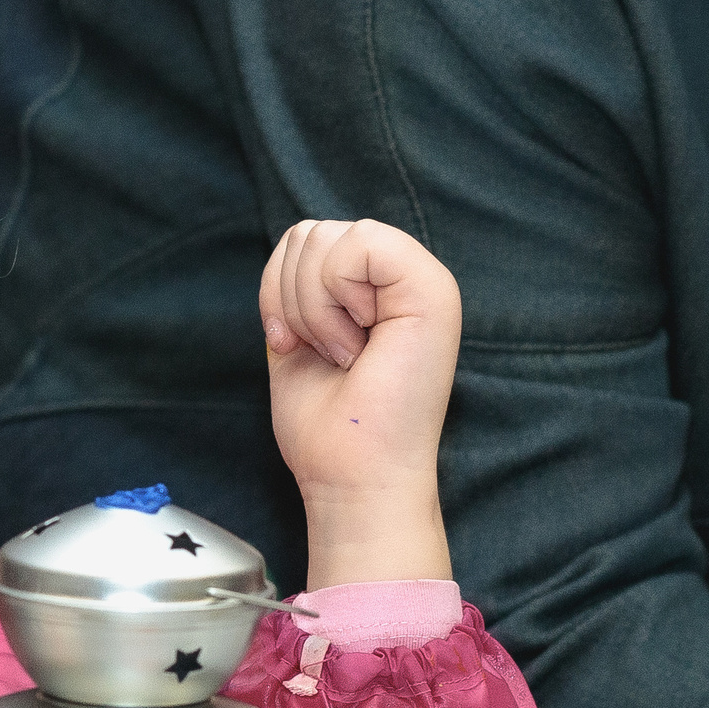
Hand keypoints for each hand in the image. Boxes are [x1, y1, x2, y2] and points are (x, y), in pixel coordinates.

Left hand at [258, 218, 459, 587]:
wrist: (354, 475)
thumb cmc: (327, 426)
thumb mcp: (298, 339)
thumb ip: (299, 290)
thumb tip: (291, 248)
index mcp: (372, 289)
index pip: (303, 239)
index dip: (276, 287)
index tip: (289, 343)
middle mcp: (401, 278)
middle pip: (308, 232)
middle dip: (289, 298)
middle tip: (323, 353)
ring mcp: (423, 280)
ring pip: (326, 236)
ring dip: (310, 305)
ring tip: (341, 353)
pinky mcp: (433, 288)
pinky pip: (359, 244)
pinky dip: (332, 299)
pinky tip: (355, 345)